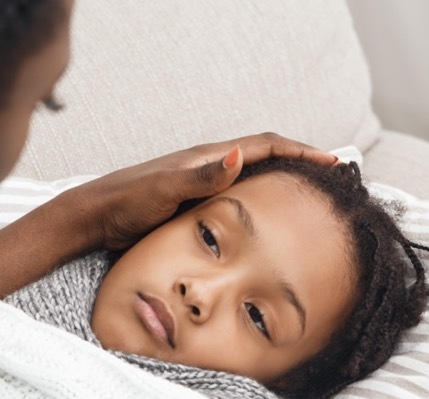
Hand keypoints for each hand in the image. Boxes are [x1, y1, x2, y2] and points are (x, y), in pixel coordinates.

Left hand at [60, 133, 339, 250]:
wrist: (93, 218)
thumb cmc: (125, 203)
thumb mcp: (164, 190)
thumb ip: (200, 177)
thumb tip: (239, 156)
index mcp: (208, 158)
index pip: (267, 146)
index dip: (303, 152)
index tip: (335, 162)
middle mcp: (209, 166)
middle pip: (267, 157)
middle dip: (302, 164)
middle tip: (335, 180)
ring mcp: (202, 184)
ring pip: (255, 178)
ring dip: (284, 183)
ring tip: (312, 198)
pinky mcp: (194, 203)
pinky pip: (239, 197)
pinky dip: (262, 202)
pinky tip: (269, 221)